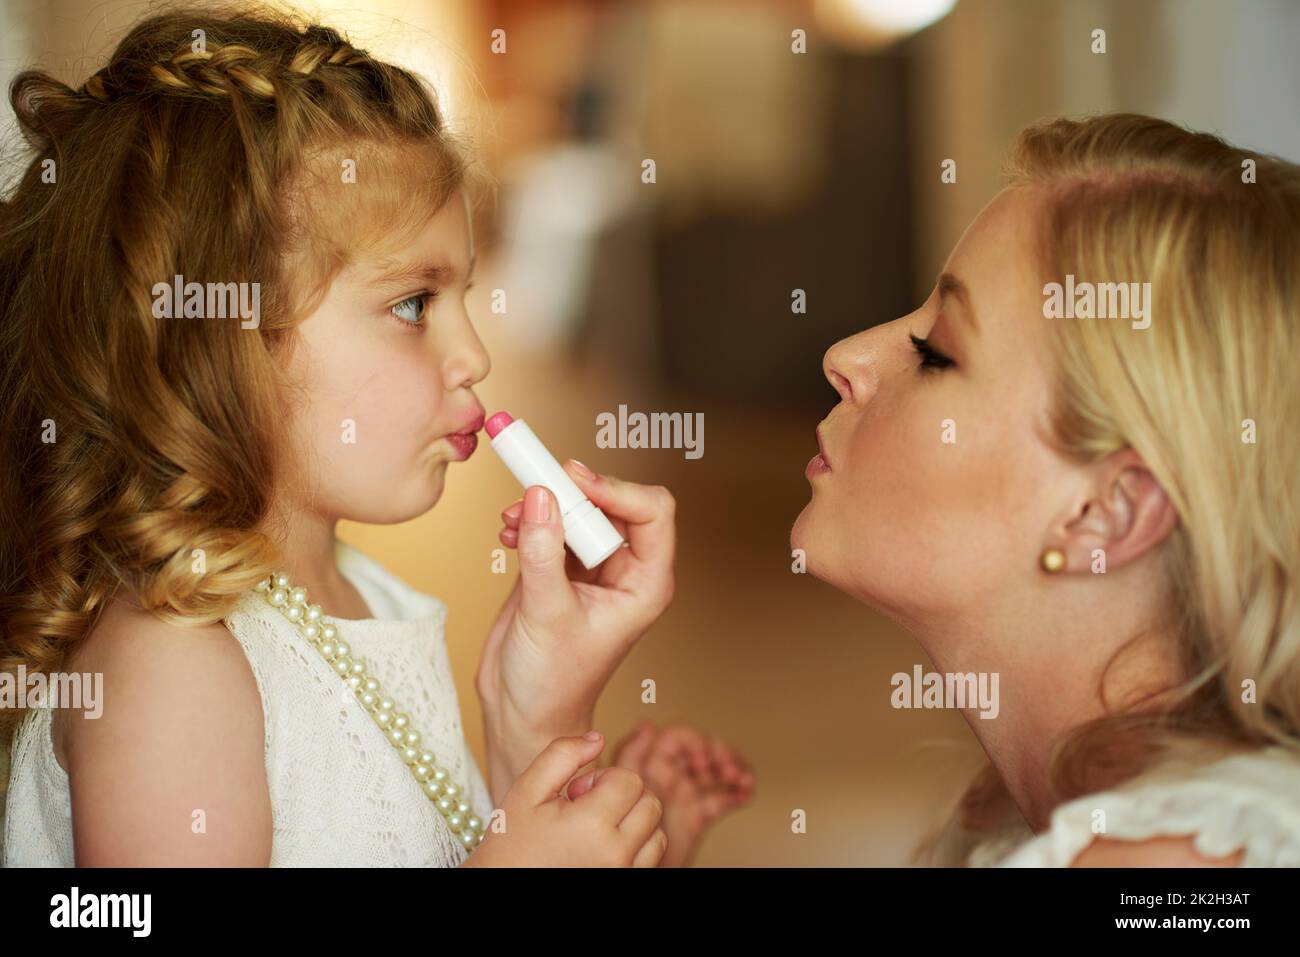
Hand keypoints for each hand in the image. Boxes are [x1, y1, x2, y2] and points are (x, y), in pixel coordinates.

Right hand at [462, 732, 666, 867]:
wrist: (503, 883)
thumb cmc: (512, 842)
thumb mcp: (527, 789)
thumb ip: (562, 754)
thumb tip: (598, 737)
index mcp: (592, 825)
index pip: (630, 780)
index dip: (603, 778)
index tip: (576, 793)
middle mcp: (615, 855)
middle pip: (650, 803)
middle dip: (622, 795)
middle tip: (586, 808)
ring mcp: (623, 874)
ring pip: (657, 832)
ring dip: (633, 821)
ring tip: (596, 828)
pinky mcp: (624, 884)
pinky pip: (650, 858)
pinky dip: (637, 846)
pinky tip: (604, 844)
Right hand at [477, 462, 676, 795]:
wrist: (521, 712)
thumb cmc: (553, 684)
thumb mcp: (547, 614)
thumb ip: (543, 553)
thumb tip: (540, 497)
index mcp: (645, 585)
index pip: (653, 513)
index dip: (617, 489)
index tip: (575, 481)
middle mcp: (624, 572)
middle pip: (612, 503)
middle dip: (573, 493)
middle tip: (535, 489)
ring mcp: (591, 569)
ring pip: (579, 510)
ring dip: (545, 505)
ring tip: (512, 517)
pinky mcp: (559, 568)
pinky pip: (551, 525)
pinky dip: (529, 520)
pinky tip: (507, 533)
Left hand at [570, 720, 754, 866]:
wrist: (623, 860)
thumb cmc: (611, 825)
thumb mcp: (616, 785)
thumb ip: (628, 753)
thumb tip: (645, 725)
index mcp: (650, 762)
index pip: (680, 737)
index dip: (695, 742)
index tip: (701, 760)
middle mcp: (670, 773)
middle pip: (704, 749)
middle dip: (720, 754)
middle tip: (727, 771)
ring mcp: (685, 791)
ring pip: (717, 770)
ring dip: (735, 769)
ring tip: (742, 780)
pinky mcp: (698, 812)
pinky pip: (723, 796)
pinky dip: (738, 792)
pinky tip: (745, 793)